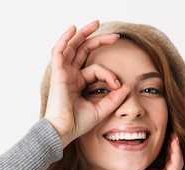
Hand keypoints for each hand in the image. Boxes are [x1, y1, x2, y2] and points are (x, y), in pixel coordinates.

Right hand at [44, 21, 130, 146]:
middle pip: (83, 51)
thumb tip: (126, 86)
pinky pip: (59, 51)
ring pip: (72, 47)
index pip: (96, 69)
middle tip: (115, 36)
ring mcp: (63, 73)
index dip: (109, 75)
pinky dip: (65, 39)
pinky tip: (74, 29)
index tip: (117, 86)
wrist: (63, 131)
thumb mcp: (101, 110)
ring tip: (95, 23)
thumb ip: (114, 99)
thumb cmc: (77, 124)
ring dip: (83, 34)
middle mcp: (70, 76)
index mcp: (78, 83)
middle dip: (98, 40)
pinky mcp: (58, 74)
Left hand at [114, 133, 183, 169]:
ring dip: (176, 147)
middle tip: (171, 132)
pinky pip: (175, 165)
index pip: (166, 164)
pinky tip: (173, 142)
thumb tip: (151, 168)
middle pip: (173, 161)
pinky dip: (175, 152)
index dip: (166, 150)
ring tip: (174, 134)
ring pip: (177, 161)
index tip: (163, 138)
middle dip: (172, 146)